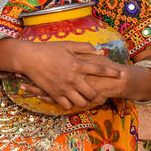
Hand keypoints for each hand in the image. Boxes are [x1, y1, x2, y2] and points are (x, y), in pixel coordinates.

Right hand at [13, 41, 128, 113]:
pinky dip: (71, 104)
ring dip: (86, 101)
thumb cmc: (49, 49)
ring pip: (81, 102)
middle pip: (92, 92)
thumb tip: (98, 52)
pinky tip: (73, 100)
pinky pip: (67, 105)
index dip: (112, 72)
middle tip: (104, 95)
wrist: (29, 58)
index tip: (122, 74)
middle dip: (100, 95)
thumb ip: (84, 48)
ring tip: (89, 99)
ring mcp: (63, 88)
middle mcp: (72, 78)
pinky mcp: (54, 94)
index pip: (100, 69)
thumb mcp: (68, 45)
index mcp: (77, 64)